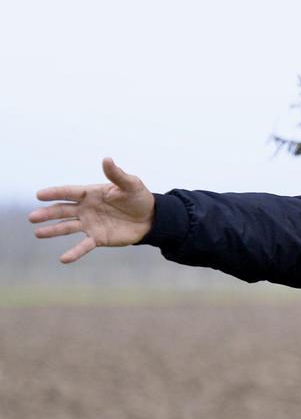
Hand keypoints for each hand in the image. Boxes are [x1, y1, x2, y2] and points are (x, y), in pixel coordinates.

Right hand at [29, 157, 155, 263]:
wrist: (150, 218)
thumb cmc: (139, 198)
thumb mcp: (131, 184)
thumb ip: (117, 175)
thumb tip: (106, 159)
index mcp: (91, 194)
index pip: (70, 192)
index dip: (55, 193)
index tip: (39, 194)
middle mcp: (86, 209)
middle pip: (63, 211)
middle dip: (48, 214)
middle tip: (32, 217)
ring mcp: (90, 224)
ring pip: (67, 228)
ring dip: (52, 230)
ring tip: (38, 233)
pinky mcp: (98, 238)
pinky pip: (83, 246)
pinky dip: (74, 252)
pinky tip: (63, 259)